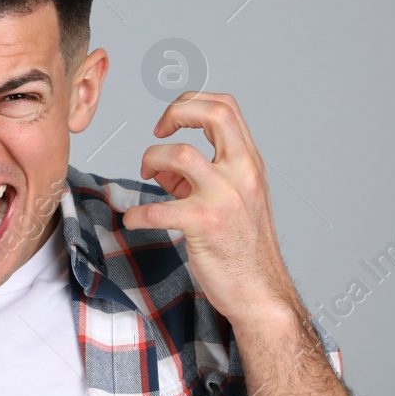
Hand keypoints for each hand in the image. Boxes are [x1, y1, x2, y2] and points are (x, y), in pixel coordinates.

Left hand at [120, 91, 300, 325]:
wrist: (260, 292)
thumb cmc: (245, 249)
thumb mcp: (234, 201)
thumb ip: (200, 178)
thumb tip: (162, 168)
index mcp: (249, 163)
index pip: (226, 108)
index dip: (192, 103)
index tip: (171, 122)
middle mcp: (241, 174)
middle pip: (213, 114)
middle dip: (176, 112)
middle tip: (158, 133)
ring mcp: (224, 198)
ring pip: (180, 154)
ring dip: (151, 159)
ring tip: (146, 177)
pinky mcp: (204, 225)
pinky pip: (157, 208)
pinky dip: (137, 213)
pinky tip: (135, 220)